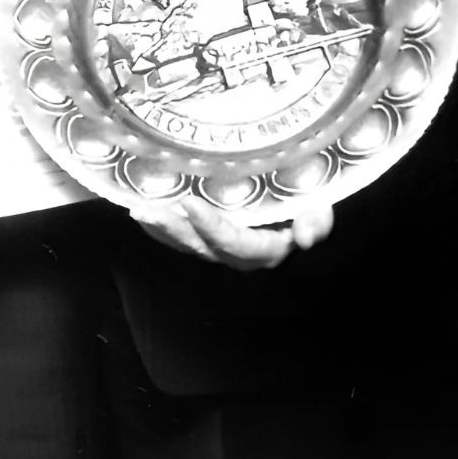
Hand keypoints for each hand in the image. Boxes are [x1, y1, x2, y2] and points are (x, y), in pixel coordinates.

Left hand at [132, 199, 334, 270]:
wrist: (303, 207)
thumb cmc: (310, 204)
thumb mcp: (320, 208)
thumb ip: (317, 221)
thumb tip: (305, 237)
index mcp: (267, 250)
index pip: (238, 245)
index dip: (214, 228)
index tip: (191, 204)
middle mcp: (239, 255)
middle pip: (203, 247)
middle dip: (173, 230)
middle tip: (146, 211)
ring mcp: (220, 247)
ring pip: (187, 244)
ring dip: (161, 229)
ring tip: (137, 212)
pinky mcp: (207, 236)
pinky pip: (181, 237)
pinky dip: (161, 227)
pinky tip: (140, 212)